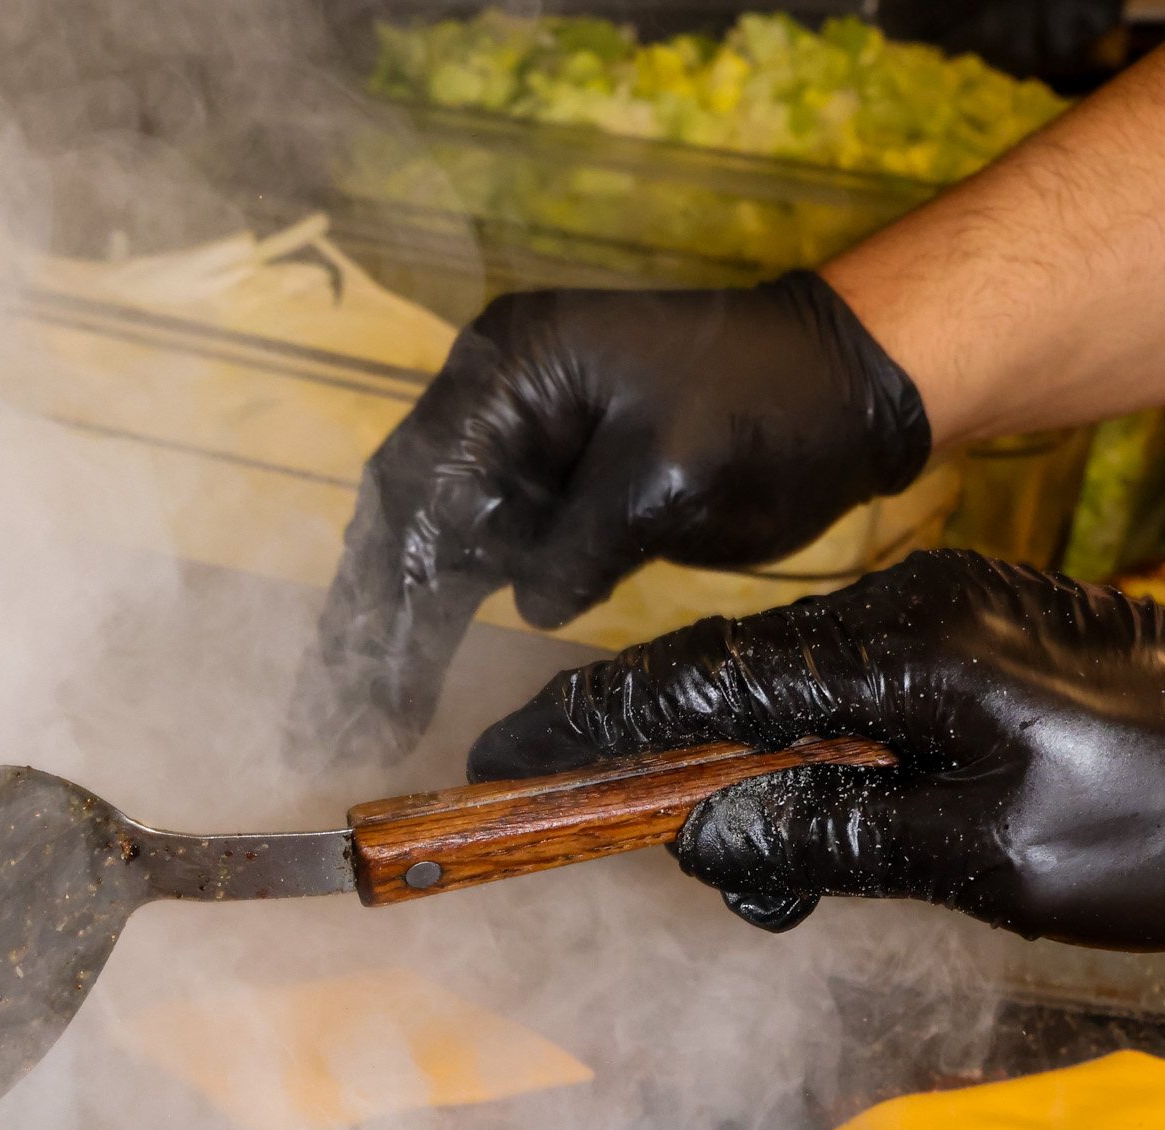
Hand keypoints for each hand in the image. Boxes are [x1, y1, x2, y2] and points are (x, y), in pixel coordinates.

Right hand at [295, 273, 928, 757]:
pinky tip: (405, 688)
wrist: (841, 388)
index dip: (389, 596)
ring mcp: (518, 447)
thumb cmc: (769, 404)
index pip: (422, 491)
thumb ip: (586, 541)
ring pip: (427, 549)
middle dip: (362, 624)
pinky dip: (439, 627)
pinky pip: (474, 564)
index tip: (368, 682)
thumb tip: (530, 601)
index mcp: (513, 371)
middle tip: (324, 722)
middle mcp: (495, 400)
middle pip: (401, 519)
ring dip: (389, 636)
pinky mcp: (549, 496)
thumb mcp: (673, 474)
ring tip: (351, 723)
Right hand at [467, 551, 1164, 947]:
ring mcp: (952, 624)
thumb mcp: (992, 862)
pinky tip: (814, 841)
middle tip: (561, 817)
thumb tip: (703, 837)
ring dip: (741, 784)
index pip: (711, 680)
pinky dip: (808, 772)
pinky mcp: (978, 652)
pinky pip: (852, 703)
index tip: (509, 757)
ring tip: (752, 885)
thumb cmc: (1164, 828)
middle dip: (646, 756)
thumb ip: (840, 843)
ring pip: (792, 697)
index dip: (597, 724)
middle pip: (734, 678)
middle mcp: (920, 615)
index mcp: (912, 652)